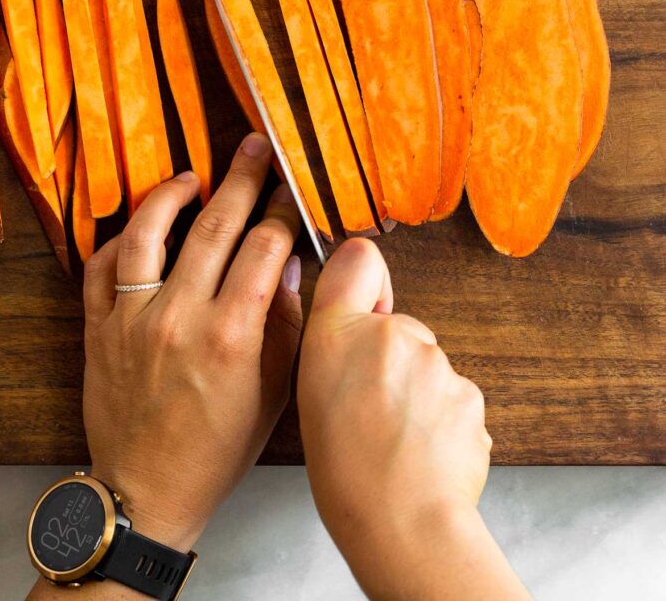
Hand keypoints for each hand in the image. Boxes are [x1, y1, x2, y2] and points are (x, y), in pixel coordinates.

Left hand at [82, 132, 301, 552]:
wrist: (148, 489)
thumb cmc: (218, 448)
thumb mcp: (274, 392)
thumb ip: (286, 323)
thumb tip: (289, 263)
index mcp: (232, 336)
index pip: (263, 248)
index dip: (282, 212)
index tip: (290, 193)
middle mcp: (180, 317)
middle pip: (215, 226)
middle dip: (241, 178)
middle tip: (253, 148)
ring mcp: (133, 320)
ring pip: (149, 232)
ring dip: (173, 194)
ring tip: (193, 177)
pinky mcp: (99, 328)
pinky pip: (103, 266)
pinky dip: (123, 236)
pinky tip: (144, 225)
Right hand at [298, 238, 528, 600]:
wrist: (402, 522)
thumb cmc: (347, 473)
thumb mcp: (311, 394)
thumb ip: (337, 346)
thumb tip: (358, 327)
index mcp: (338, 334)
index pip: (357, 259)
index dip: (364, 276)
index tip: (365, 296)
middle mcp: (391, 334)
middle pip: (397, 325)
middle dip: (391, 357)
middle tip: (372, 406)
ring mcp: (436, 361)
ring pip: (427, 364)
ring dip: (417, 391)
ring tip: (396, 438)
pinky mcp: (470, 390)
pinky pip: (453, 395)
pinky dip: (442, 417)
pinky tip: (423, 448)